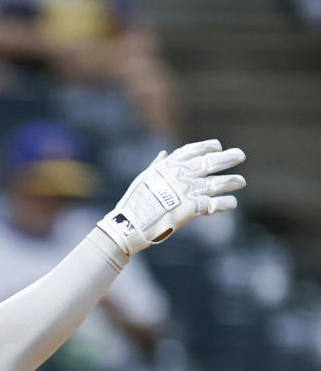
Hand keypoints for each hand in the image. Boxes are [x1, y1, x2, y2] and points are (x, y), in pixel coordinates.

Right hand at [97, 139, 245, 258]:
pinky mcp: (192, 207)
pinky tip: (233, 203)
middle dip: (226, 158)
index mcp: (168, 165)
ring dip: (230, 181)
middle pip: (209, 163)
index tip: (217, 146)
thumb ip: (157, 165)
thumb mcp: (144, 178)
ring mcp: (187, 190)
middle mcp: (181, 175)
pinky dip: (224, 203)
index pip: (193, 150)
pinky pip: (213, 204)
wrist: (130, 224)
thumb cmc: (133, 203)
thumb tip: (164, 153)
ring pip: (215, 183)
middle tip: (241, 155)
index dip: (207, 147)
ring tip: (241, 182)